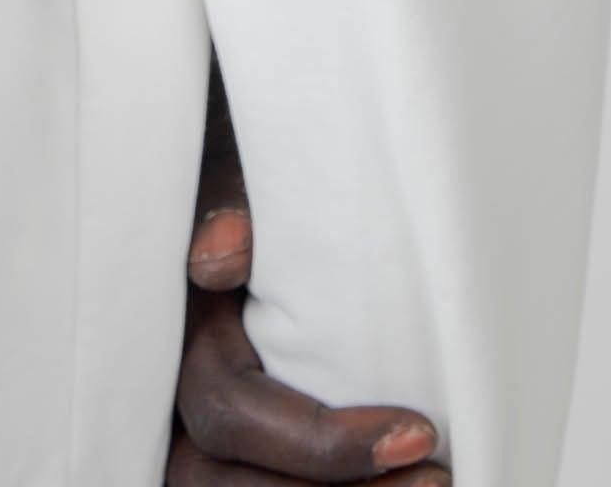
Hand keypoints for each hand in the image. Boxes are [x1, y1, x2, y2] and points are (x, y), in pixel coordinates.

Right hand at [169, 58, 450, 485]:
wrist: (258, 165)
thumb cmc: (253, 159)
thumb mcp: (238, 155)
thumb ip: (228, 190)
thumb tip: (221, 254)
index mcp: (180, 324)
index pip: (229, 411)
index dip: (320, 442)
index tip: (419, 430)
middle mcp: (173, 392)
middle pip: (220, 484)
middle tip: (437, 476)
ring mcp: (199, 429)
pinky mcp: (240, 441)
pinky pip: (256, 482)